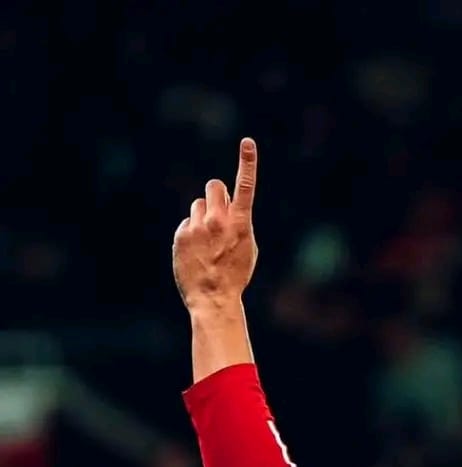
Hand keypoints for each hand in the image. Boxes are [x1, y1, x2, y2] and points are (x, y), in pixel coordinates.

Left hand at [173, 138, 258, 309]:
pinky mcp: (182, 234)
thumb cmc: (235, 274)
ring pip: (199, 205)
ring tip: (207, 242)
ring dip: (203, 216)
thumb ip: (239, 223)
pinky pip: (187, 223)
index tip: (248, 143)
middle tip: (218, 212)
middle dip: (216, 194)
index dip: (248, 163)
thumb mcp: (248, 248)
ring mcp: (198, 226)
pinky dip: (191, 234)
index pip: (245, 186)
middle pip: (214, 185)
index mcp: (240, 223)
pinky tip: (196, 252)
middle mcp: (218, 220)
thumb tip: (226, 207)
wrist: (213, 298)